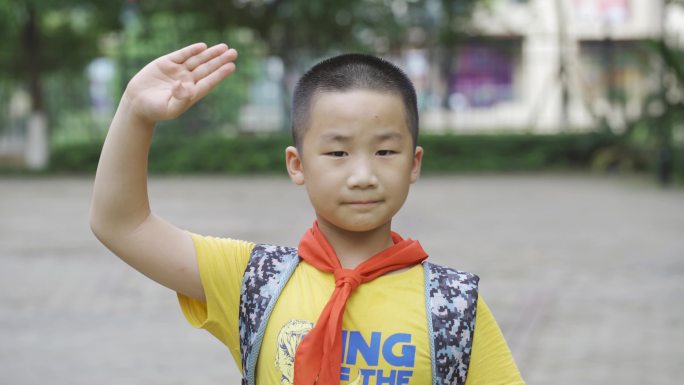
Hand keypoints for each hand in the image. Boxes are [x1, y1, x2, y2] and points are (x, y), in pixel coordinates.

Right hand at [122, 42, 237, 123]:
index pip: (209, 81)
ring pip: (197, 60)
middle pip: (207, 68)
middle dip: (220, 60)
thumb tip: (183, 85)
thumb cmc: (154, 110)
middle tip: (234, 53)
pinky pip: (182, 55)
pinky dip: (192, 50)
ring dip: (210, 53)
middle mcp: (187, 80)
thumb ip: (179, 99)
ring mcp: (178, 71)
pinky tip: (203, 47)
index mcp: (191, 93)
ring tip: (224, 47)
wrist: (136, 102)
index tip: (231, 67)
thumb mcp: (169, 108)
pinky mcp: (167, 63)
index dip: (220, 74)